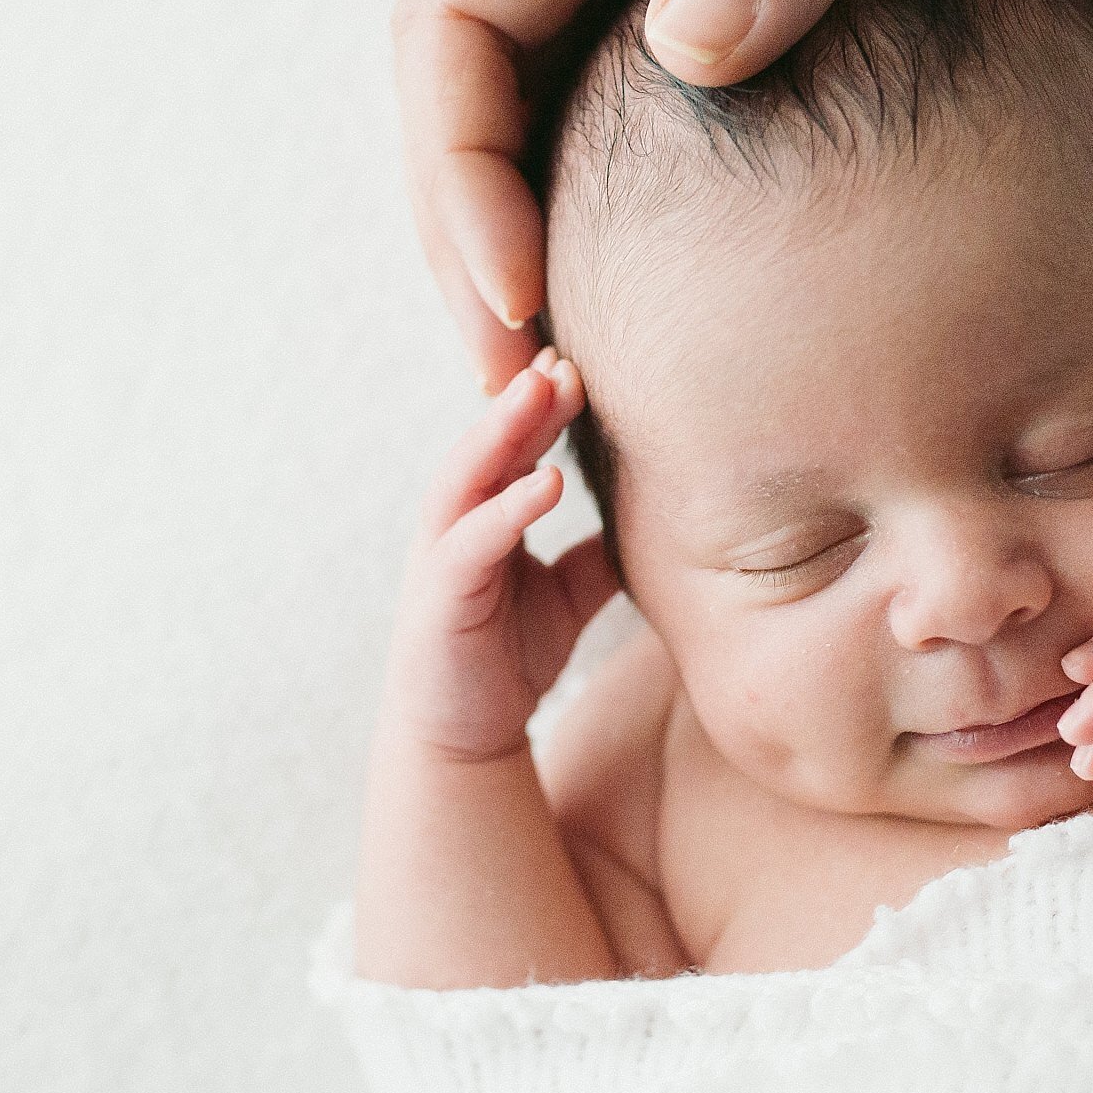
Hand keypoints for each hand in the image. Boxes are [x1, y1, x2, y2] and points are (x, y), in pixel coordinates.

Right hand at [379, 347, 619, 764]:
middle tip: (565, 355)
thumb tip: (654, 517)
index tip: (586, 363)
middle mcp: (457, 526)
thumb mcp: (569, 596)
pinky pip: (472, 542)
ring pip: (467, 476)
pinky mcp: (438, 599)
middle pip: (489, 446)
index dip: (545, 406)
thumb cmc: (509, 658)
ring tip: (543, 391)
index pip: (515, 447)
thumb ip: (597, 553)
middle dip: (525, 399)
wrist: (463, 737)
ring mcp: (441, 558)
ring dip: (504, 431)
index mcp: (486, 517)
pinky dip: (508, 508)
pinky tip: (547, 483)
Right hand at [393, 0, 1092, 388]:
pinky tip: (672, 315)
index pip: (464, 14)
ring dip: (541, 246)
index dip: (462, 162)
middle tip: (521, 388)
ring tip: (578, 386)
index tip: (520, 291)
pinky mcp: (754, 8)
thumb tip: (693, 53)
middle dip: (474, 240)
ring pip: (551, 120)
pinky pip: (649, 126)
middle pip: (478, 91)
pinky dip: (633, 223)